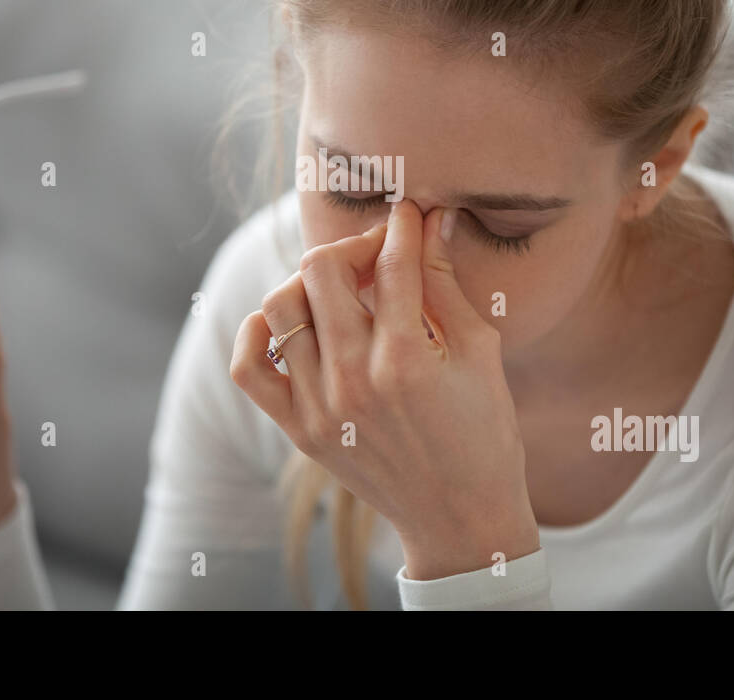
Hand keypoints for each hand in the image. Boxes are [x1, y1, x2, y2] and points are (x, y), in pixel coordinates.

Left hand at [230, 198, 540, 579]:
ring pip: (282, 306)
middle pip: (323, 269)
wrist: (460, 518)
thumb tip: (432, 222)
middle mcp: (354, 381)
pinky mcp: (299, 430)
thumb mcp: (481, 354)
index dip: (403, 225)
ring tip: (341, 290)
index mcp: (408, 360)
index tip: (411, 214)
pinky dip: (258, 332)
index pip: (391, 263)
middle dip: (354, 245)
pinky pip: (249, 367)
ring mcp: (320, 407)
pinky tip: (290, 322)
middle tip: (378, 253)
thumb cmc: (484, 433)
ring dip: (311, 282)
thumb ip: (447, 284)